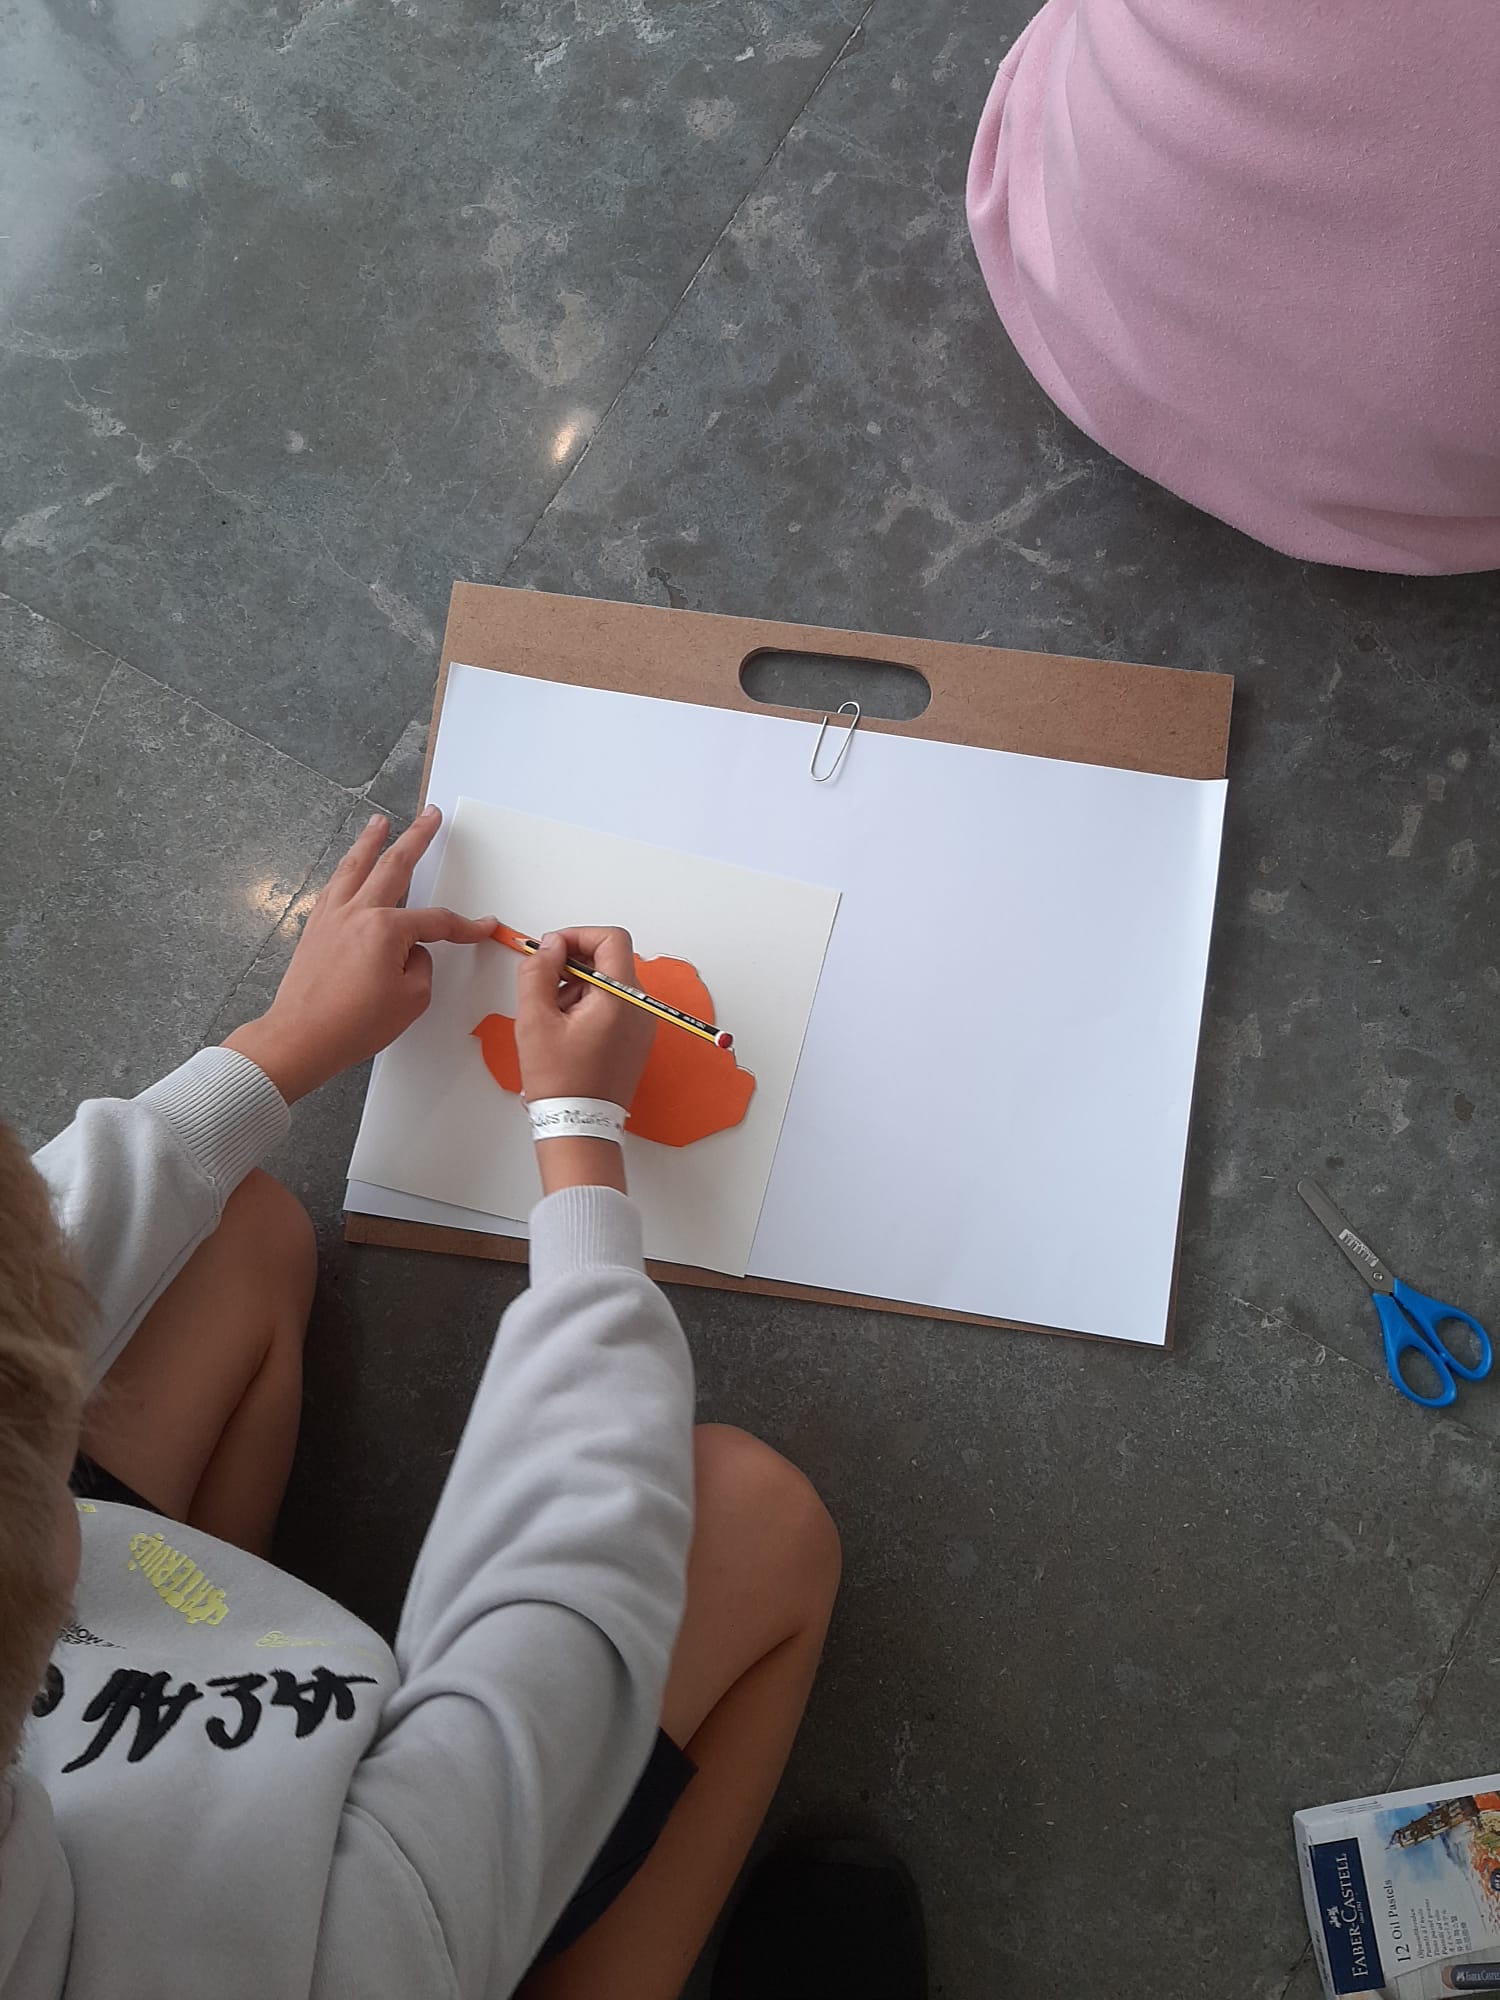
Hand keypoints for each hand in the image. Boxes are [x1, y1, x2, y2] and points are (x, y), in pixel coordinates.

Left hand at [224, 805, 495, 1102]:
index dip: (465, 926)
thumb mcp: (410, 999)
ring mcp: (332, 916)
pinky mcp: (315, 927)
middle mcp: (357, 912)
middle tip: (430, 816)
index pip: (437, 921)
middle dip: (417, 838)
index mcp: (386, 928)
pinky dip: (346, 869)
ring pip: (355, 866)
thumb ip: (420, 966)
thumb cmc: (353, 1023)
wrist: (301, 1036)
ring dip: (371, 841)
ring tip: (379, 822)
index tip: (482, 927)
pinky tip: (348, 866)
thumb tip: (412, 952)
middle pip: (394, 865)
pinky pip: (334, 886)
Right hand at [515, 928, 657, 1105]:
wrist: (579, 1126)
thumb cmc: (559, 1080)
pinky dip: (588, 1007)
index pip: (612, 939)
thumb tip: (549, 946)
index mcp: (622, 998)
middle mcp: (641, 1008)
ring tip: (554, 1021)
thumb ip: (538, 971)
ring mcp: (642, 1025)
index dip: (578, 935)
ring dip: (577, 988)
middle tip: (544, 988)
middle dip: (573, 966)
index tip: (551, 950)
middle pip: (610, 960)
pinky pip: (613, 1006)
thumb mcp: (535, 1019)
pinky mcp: (635, 1040)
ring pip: (608, 984)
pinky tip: (566, 1032)